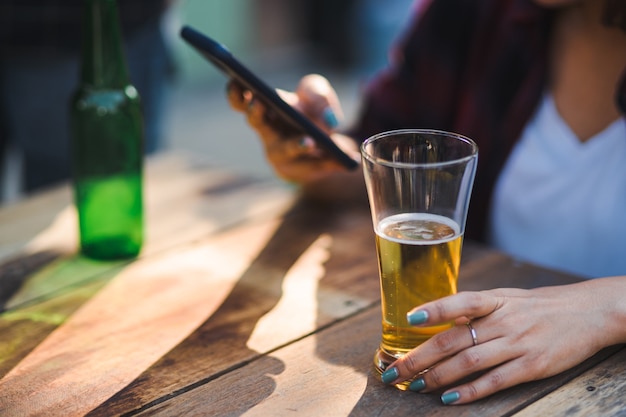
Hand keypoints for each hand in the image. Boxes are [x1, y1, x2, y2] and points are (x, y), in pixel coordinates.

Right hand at [226, 74, 359, 184]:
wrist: (327, 146)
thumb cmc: (313, 113)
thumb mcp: (319, 95)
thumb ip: (319, 95)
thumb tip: (328, 118)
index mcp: (265, 108)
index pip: (241, 100)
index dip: (235, 92)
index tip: (235, 80)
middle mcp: (267, 132)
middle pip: (255, 122)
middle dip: (255, 113)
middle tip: (258, 103)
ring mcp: (280, 153)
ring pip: (285, 150)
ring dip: (296, 145)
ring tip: (310, 142)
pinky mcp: (299, 171)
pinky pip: (314, 165)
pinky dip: (331, 161)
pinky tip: (349, 158)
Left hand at [381, 277, 625, 403]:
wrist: (587, 313)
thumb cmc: (538, 306)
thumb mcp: (506, 299)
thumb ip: (475, 311)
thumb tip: (438, 322)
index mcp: (494, 300)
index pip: (460, 302)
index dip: (434, 309)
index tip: (408, 318)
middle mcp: (503, 320)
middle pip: (453, 340)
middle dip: (419, 358)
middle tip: (394, 371)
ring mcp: (518, 343)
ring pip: (468, 361)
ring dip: (438, 377)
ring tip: (414, 387)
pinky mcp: (532, 366)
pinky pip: (495, 381)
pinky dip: (470, 391)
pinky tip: (449, 398)